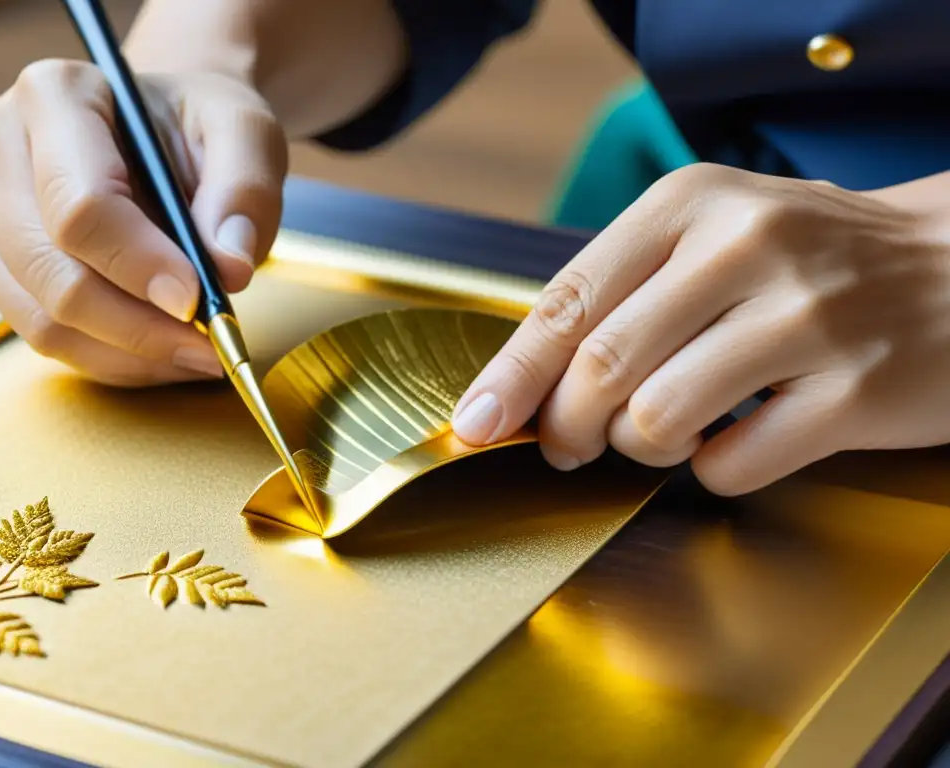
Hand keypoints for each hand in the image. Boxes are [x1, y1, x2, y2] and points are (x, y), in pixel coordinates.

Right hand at [0, 61, 286, 385]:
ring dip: (128, 354)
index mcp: (55, 97)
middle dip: (138, 326)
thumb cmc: (199, 125)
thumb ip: (242, 191)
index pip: (80, 204)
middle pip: (51, 270)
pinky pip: (45, 336)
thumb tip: (228, 271)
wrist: (166, 132)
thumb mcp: (244, 132)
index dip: (139, 265)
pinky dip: (113, 359)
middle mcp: (0, 150)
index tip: (197, 301)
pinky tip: (167, 354)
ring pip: (42, 316)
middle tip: (211, 347)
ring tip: (199, 354)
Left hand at [452, 164, 949, 494]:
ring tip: (663, 434)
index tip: (479, 421)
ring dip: (639, 449)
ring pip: (655, 420)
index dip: (511, 374)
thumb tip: (528, 380)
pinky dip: (710, 470)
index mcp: (692, 205)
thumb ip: (624, 292)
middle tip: (569, 446)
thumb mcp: (714, 235)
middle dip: (564, 428)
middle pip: (599, 369)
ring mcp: (806, 319)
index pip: (567, 301)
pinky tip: (735, 440)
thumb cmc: (813, 259)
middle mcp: (745, 248)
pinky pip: (730, 465)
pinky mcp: (855, 392)